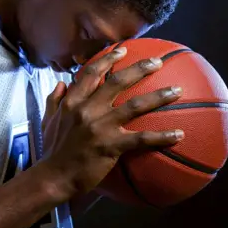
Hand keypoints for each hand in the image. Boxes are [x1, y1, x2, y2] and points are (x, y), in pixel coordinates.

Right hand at [36, 47, 183, 196]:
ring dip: (158, 96)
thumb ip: (54, 100)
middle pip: (117, 82)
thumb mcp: (48, 120)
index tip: (122, 50)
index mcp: (73, 102)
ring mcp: (100, 127)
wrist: (54, 176)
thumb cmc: (52, 150)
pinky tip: (179, 134)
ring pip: (134, 105)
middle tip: (157, 62)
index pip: (91, 73)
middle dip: (139, 68)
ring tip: (177, 90)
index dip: (108, 59)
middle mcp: (87, 110)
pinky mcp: (111, 146)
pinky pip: (141, 138)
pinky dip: (162, 136)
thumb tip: (62, 83)